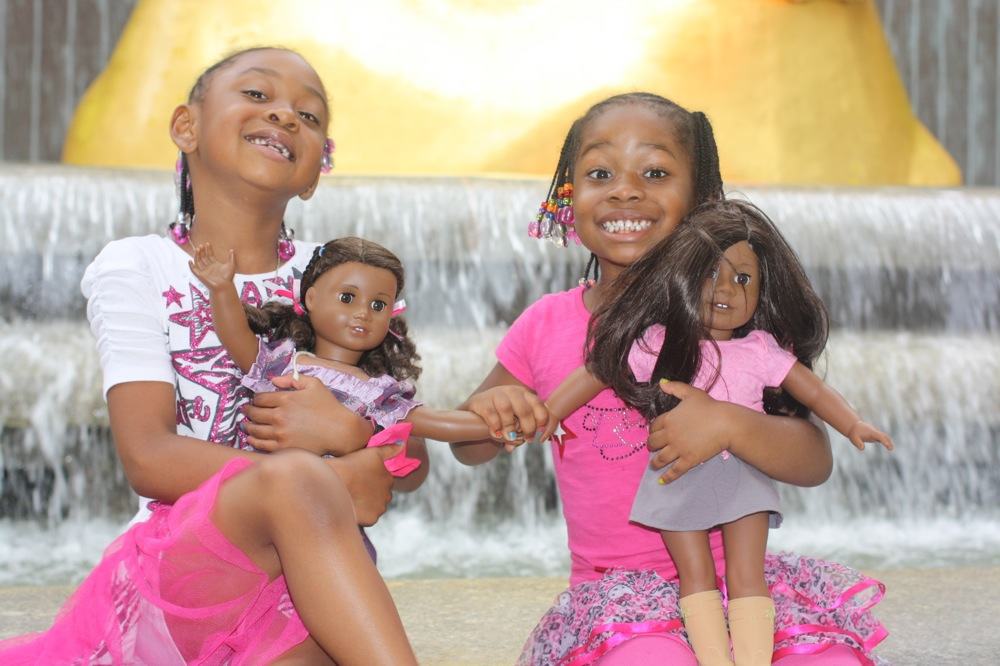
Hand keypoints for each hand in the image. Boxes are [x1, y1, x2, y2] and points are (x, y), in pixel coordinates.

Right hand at [188, 243, 234, 289]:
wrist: (224, 285)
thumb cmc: (228, 277)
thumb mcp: (231, 265)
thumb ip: (231, 257)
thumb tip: (232, 250)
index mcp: (215, 265)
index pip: (210, 255)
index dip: (208, 249)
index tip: (207, 243)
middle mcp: (209, 267)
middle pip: (203, 257)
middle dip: (202, 251)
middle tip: (201, 245)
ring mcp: (204, 271)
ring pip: (198, 261)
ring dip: (197, 255)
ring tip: (198, 249)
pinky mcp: (200, 275)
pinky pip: (194, 270)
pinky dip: (191, 266)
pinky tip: (190, 260)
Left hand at [244, 373, 371, 454]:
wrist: (340, 430)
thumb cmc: (328, 406)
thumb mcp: (314, 384)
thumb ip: (293, 378)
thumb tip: (273, 380)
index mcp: (285, 399)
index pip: (260, 398)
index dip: (255, 398)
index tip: (256, 400)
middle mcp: (279, 416)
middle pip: (254, 413)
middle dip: (248, 411)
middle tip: (246, 411)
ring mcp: (280, 433)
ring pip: (254, 429)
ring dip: (248, 426)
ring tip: (246, 424)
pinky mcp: (283, 447)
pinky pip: (261, 444)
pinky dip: (253, 440)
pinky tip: (251, 437)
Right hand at [326, 446, 399, 525]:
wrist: (335, 482)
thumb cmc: (351, 464)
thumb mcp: (372, 452)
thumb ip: (390, 449)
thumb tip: (403, 444)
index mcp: (389, 478)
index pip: (385, 481)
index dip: (372, 479)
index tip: (361, 477)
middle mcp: (388, 494)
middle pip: (381, 495)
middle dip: (372, 492)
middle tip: (356, 487)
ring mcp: (380, 508)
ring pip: (375, 506)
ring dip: (368, 503)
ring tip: (353, 496)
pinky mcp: (372, 519)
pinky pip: (369, 517)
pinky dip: (363, 514)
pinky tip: (353, 506)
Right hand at [465, 385, 549, 451]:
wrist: (477, 408)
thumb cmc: (501, 417)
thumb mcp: (515, 421)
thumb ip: (518, 434)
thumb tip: (511, 447)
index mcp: (525, 395)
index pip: (539, 405)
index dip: (541, 422)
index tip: (536, 436)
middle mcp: (512, 391)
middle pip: (524, 409)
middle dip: (527, 428)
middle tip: (527, 439)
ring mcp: (496, 394)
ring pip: (506, 409)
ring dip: (509, 426)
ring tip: (509, 437)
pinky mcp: (481, 400)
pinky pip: (490, 413)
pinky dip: (495, 426)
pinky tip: (495, 433)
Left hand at [647, 380, 735, 483]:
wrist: (725, 423)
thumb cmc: (709, 407)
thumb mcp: (691, 393)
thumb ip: (675, 387)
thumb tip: (661, 383)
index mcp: (669, 419)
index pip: (654, 426)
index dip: (652, 430)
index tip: (653, 433)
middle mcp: (670, 435)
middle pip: (653, 442)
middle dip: (651, 446)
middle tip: (652, 448)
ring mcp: (678, 449)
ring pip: (660, 458)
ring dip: (655, 462)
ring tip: (654, 465)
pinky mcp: (688, 460)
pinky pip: (674, 470)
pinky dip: (667, 477)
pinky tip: (662, 481)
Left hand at [847, 421, 893, 451]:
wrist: (853, 426)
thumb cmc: (854, 433)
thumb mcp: (854, 439)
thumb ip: (858, 443)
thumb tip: (862, 448)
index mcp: (871, 432)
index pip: (880, 437)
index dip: (885, 442)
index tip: (889, 447)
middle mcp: (875, 432)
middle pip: (884, 436)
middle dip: (888, 442)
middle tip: (891, 449)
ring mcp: (875, 433)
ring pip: (884, 436)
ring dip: (888, 441)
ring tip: (891, 448)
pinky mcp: (874, 435)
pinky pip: (882, 437)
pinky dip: (886, 441)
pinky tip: (889, 446)